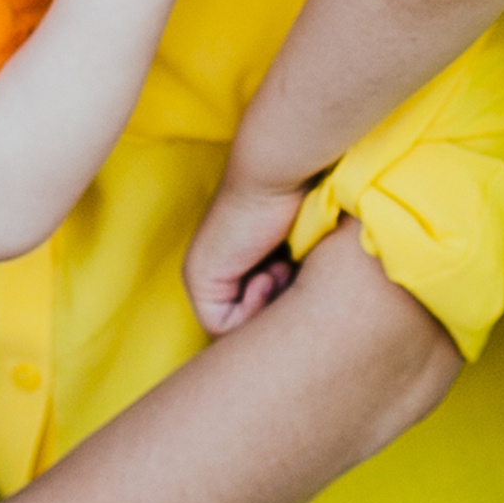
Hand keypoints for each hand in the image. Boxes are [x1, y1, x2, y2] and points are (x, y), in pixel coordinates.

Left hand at [184, 168, 309, 336]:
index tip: (293, 273)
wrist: (276, 175)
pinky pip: (221, 326)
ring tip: (279, 267)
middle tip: (287, 276)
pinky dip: (251, 308)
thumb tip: (305, 318)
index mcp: (230, 260)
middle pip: (243, 322)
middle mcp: (208, 268)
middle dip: (272, 307)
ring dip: (266, 304)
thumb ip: (291, 281)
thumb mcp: (298, 254)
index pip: (253, 312)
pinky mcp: (197, 279)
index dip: (279, 304)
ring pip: (234, 327)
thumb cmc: (298, 204)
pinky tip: (265, 273)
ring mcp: (198, 274)